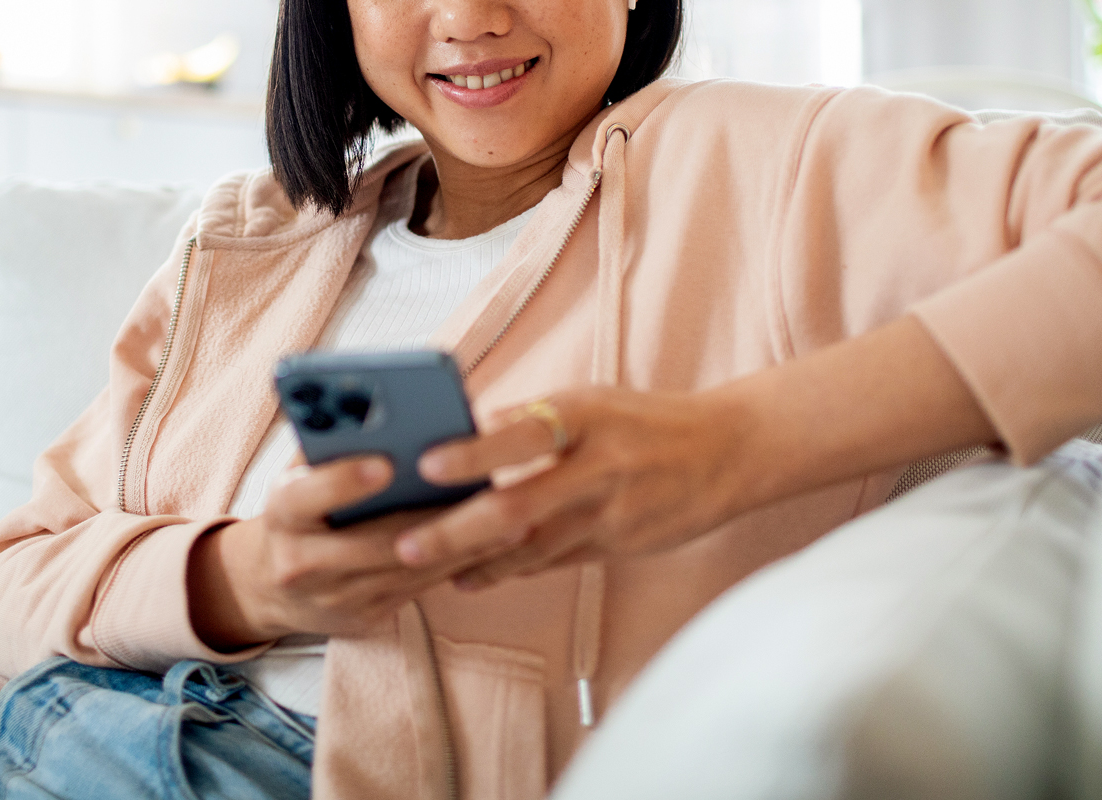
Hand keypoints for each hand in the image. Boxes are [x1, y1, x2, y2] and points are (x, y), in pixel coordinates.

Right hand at [187, 455, 504, 650]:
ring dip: (463, 546)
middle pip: (375, 542)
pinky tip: (495, 546)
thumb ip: (329, 446)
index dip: (342, 481)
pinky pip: (419, 590)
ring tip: (511, 521)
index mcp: (281, 515)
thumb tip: (379, 410)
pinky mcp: (365, 618)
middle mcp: (301, 562)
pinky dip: (458, 565)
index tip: (384, 463)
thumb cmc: (299, 508)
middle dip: (434, 520)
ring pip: (408, 570)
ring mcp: (334, 597)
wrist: (267, 588)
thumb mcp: (298, 475)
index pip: (304, 496)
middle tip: (485, 496)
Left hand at [393, 316, 998, 591]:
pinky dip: (508, 570)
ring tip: (420, 568)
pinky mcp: (617, 547)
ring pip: (530, 548)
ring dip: (473, 559)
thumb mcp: (594, 401)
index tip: (427, 463)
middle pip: (518, 506)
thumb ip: (533, 421)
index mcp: (589, 417)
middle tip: (405, 543)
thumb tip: (466, 433)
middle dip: (457, 531)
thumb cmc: (647, 421)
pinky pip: (552, 563)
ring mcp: (610, 515)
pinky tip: (470, 577)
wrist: (728, 453)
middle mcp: (599, 468)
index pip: (524, 434)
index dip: (475, 453)